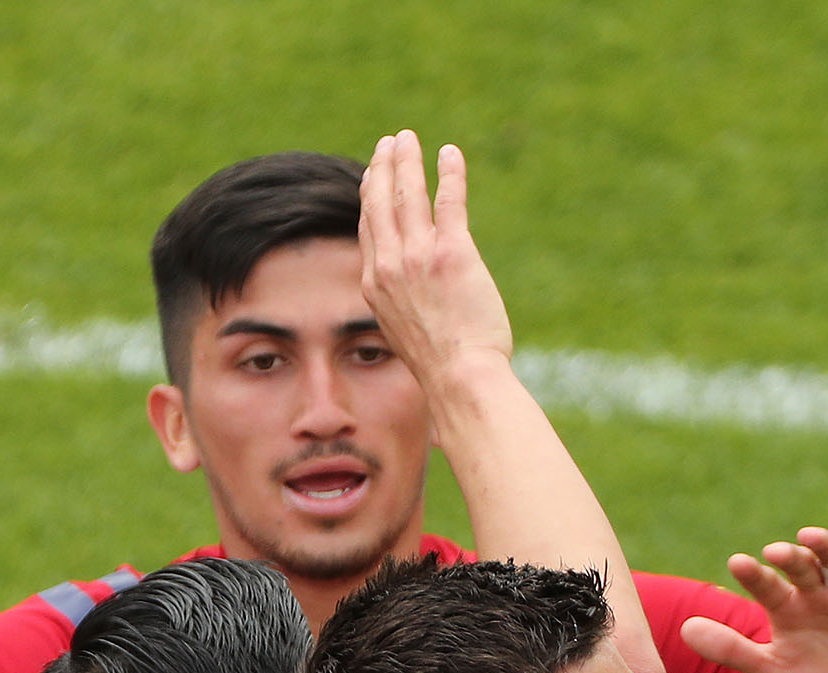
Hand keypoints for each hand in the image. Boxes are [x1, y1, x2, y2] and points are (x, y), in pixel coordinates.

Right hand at [358, 131, 514, 390]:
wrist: (458, 378)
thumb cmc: (441, 368)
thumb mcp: (404, 335)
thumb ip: (401, 307)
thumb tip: (412, 310)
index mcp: (374, 285)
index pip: (369, 229)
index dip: (369, 198)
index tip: (372, 175)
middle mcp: (390, 266)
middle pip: (380, 203)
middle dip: (382, 168)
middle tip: (389, 143)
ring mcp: (418, 257)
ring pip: (409, 195)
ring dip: (407, 161)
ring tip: (409, 139)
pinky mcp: (452, 252)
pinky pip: (449, 200)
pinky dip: (449, 173)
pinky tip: (449, 153)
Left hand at [681, 531, 827, 672]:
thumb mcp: (774, 672)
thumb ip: (732, 651)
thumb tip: (684, 629)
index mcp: (786, 610)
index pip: (767, 587)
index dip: (754, 575)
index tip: (738, 562)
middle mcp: (816, 594)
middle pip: (800, 568)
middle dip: (789, 558)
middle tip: (774, 552)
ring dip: (827, 547)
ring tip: (811, 536)